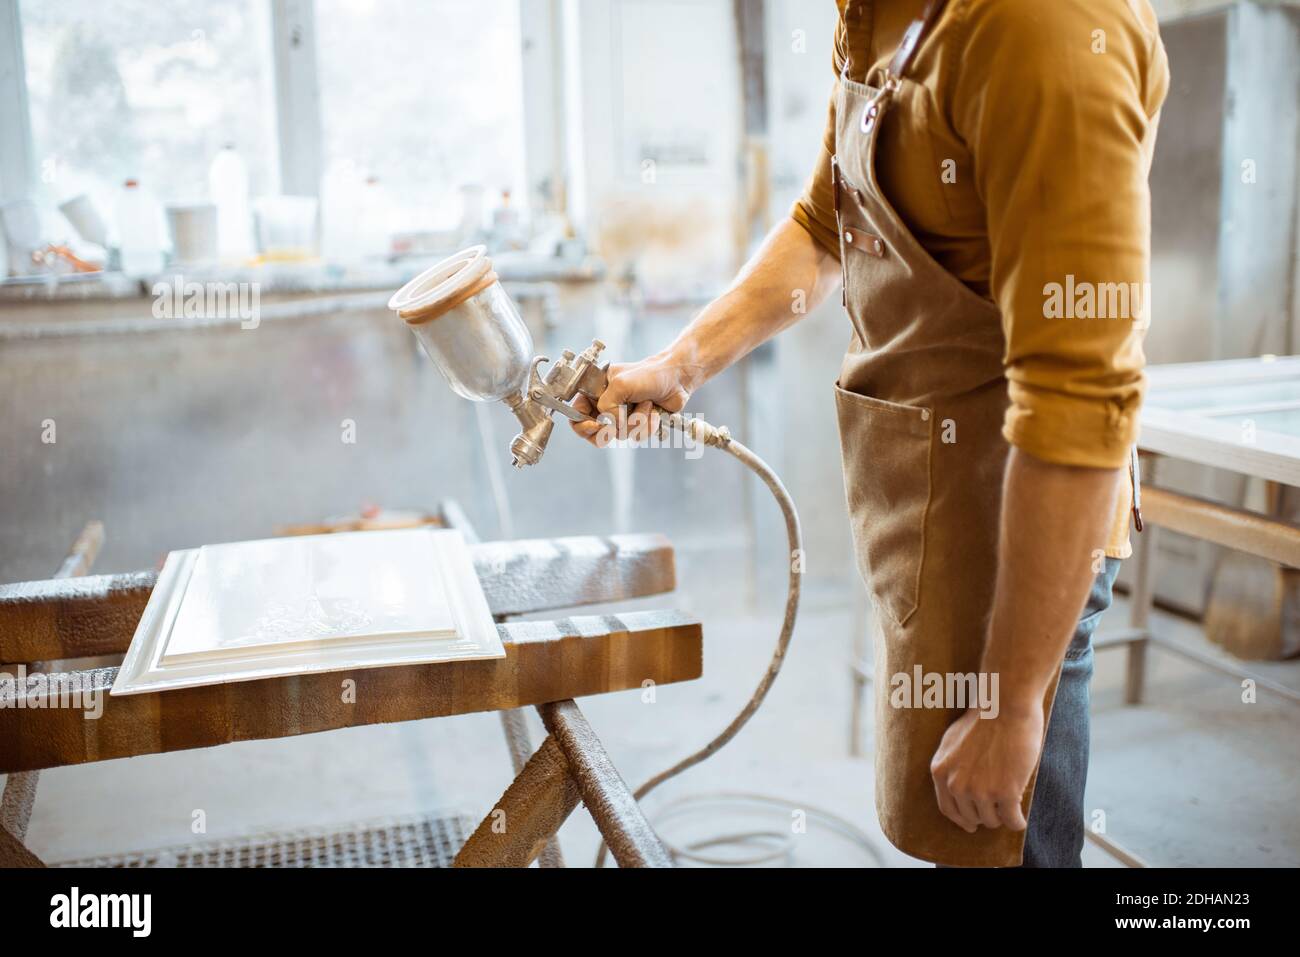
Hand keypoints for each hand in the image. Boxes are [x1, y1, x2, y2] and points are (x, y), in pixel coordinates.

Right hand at [571, 351, 696, 446]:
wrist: (677, 379)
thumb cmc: (650, 375)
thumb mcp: (621, 385)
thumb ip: (608, 406)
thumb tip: (612, 425)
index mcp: (596, 391)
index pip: (576, 413)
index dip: (581, 424)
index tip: (595, 425)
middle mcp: (606, 405)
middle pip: (594, 432)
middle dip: (611, 429)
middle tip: (621, 422)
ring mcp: (621, 416)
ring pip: (618, 435)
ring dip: (635, 422)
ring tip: (646, 404)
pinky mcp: (637, 424)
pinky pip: (636, 436)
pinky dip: (647, 426)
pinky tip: (653, 412)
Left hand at [929, 706, 1043, 833]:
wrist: (1004, 705)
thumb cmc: (983, 718)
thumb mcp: (953, 741)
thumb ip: (952, 765)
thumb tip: (956, 785)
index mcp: (940, 771)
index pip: (948, 808)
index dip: (961, 819)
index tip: (971, 825)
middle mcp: (956, 784)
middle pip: (972, 817)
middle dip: (985, 815)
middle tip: (997, 809)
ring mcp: (980, 791)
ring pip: (992, 820)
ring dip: (1002, 817)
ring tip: (1010, 807)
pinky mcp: (1005, 793)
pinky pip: (1012, 820)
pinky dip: (1017, 822)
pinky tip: (1020, 818)